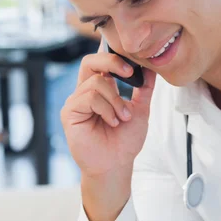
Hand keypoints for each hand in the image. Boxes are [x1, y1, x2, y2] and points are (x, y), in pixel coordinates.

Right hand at [62, 47, 156, 177]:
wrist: (116, 164)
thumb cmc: (124, 140)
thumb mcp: (140, 109)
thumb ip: (144, 88)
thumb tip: (150, 67)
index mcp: (101, 88)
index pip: (101, 61)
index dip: (114, 55)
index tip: (135, 64)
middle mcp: (85, 91)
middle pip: (90, 61)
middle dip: (112, 62)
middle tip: (129, 73)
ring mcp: (76, 101)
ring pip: (96, 83)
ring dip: (115, 100)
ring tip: (122, 118)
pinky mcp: (69, 112)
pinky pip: (89, 98)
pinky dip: (106, 109)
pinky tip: (112, 122)